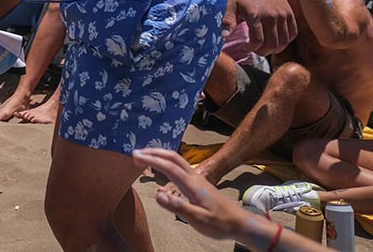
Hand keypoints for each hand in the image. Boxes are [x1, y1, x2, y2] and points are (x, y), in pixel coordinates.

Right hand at [132, 147, 273, 248]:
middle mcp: (194, 177)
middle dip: (153, 152)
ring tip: (145, 157)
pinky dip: (167, 161)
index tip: (135, 156)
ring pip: (177, 160)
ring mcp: (198, 179)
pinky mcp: (199, 183)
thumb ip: (178, 207)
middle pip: (172, 157)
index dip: (151, 159)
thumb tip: (158, 194)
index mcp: (192, 184)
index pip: (168, 166)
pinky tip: (163, 169)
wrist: (241, 223)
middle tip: (136, 153)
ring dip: (160, 155)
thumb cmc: (220, 223)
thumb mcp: (198, 219)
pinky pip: (180, 166)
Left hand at [223, 0, 296, 54]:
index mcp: (255, 15)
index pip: (258, 41)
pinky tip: (278, 41)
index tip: (246, 47)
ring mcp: (282, 15)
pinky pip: (293, 32)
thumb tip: (225, 36)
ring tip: (266, 48)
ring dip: (275, 49)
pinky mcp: (290, 13)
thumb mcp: (231, 4)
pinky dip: (286, 40)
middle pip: (272, 44)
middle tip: (256, 50)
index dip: (252, 48)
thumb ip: (229, 21)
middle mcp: (271, 16)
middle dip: (263, 52)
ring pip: (283, 41)